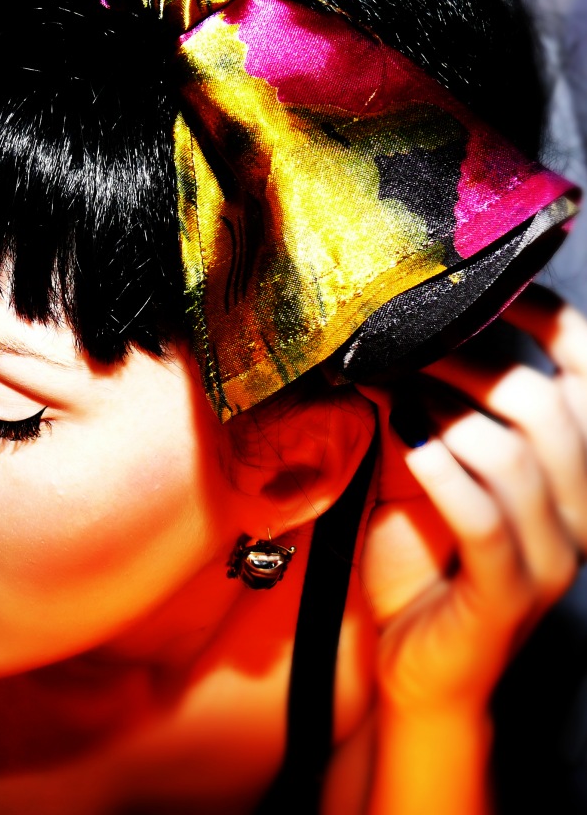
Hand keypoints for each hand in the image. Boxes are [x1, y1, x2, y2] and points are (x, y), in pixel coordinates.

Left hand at [358, 286, 586, 715]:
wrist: (425, 673)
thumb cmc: (428, 566)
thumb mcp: (442, 477)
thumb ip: (440, 417)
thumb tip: (396, 344)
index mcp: (572, 474)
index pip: (586, 378)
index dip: (549, 322)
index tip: (489, 288)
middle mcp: (579, 510)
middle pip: (547, 405)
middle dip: (473, 361)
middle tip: (409, 341)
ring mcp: (552, 555)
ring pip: (515, 453)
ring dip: (447, 408)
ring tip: (394, 387)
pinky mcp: (509, 593)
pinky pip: (482, 516)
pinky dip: (442, 469)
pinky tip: (406, 438)